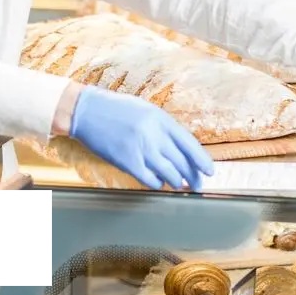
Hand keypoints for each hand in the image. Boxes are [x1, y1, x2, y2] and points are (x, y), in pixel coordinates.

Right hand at [68, 86, 215, 191]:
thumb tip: (180, 148)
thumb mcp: (145, 110)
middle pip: (182, 162)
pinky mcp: (127, 161)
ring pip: (169, 173)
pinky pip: (149, 179)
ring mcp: (141, 148)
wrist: (86, 111)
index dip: (202, 160)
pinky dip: (157, 183)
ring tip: (178, 185)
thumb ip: (163, 127)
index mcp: (161, 119)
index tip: (209, 171)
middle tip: (196, 184)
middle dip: (192, 176)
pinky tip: (158, 183)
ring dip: (177, 182)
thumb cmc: (115, 109)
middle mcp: (154, 134)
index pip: (190, 144)